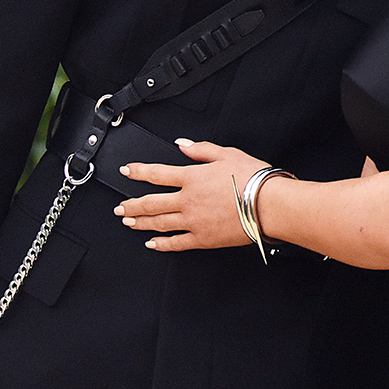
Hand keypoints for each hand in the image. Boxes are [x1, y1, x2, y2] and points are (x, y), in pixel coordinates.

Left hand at [114, 139, 267, 250]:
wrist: (268, 205)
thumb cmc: (253, 178)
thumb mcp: (227, 154)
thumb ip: (200, 150)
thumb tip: (181, 145)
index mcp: (192, 177)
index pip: (157, 174)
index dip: (138, 172)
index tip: (126, 171)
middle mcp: (188, 200)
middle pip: (151, 203)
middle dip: (131, 204)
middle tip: (119, 207)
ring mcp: (193, 221)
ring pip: (159, 223)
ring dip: (140, 223)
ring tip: (128, 222)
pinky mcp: (203, 238)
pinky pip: (176, 243)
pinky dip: (161, 244)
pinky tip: (152, 244)